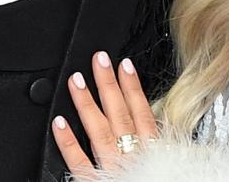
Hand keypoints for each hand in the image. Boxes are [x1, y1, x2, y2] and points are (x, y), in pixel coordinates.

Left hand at [52, 51, 157, 175]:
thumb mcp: (170, 163)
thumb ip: (161, 145)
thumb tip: (162, 126)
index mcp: (152, 151)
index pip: (142, 113)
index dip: (133, 87)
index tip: (125, 65)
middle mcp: (132, 155)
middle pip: (119, 114)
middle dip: (108, 84)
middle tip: (99, 59)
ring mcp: (112, 168)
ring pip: (98, 131)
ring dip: (87, 103)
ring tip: (76, 80)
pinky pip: (78, 162)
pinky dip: (68, 142)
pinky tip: (59, 122)